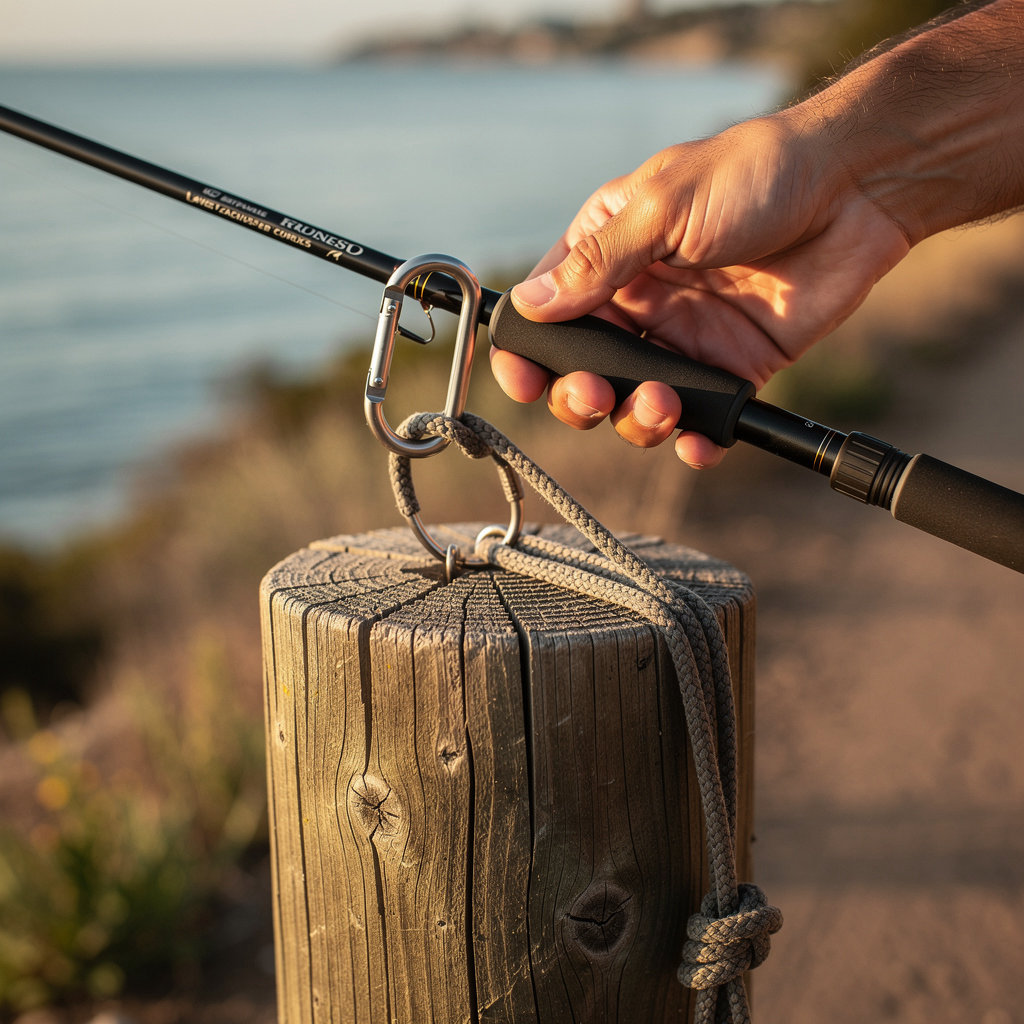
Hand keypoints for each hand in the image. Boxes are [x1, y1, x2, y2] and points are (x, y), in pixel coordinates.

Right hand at [490, 113, 909, 467]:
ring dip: (636, 419)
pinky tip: (696, 441)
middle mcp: (639, 302)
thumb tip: (530, 306)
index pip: (546, 314)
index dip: (526, 353)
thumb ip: (599, 263)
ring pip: (636, 404)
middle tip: (595, 397)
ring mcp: (684, 339)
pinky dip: (694, 440)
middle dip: (579, 398)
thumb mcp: (665, 207)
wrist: (855, 187)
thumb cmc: (757, 171)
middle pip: (583, 372)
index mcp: (608, 253)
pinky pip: (702, 420)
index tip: (523, 381)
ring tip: (662, 403)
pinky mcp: (732, 368)